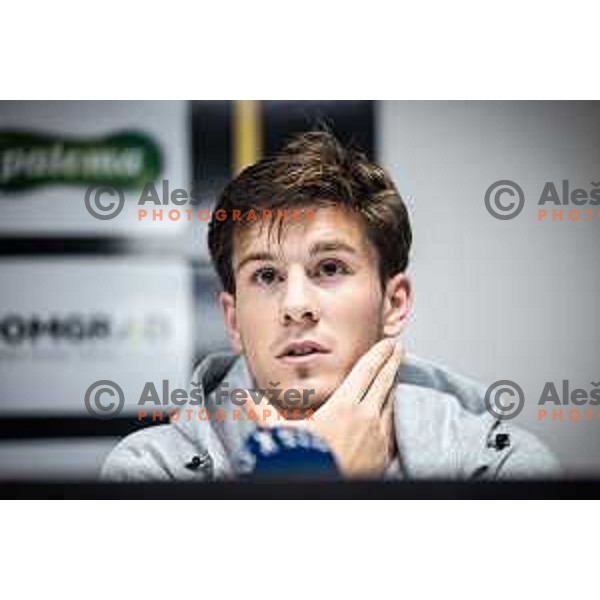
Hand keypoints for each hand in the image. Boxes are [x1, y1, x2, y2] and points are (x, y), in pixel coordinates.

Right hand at [249, 338, 404, 477]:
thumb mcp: (282, 434)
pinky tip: (391, 407)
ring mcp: (379, 435)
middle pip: (385, 381)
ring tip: (394, 373)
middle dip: (392, 361)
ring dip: (393, 384)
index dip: (379, 353)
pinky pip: (392, 424)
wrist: (328, 488)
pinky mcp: (384, 452)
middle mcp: (366, 417)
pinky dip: (393, 409)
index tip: (388, 342)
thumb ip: (264, 415)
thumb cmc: (306, 461)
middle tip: (397, 348)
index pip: (367, 371)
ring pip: (391, 401)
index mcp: (344, 406)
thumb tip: (246, 400)